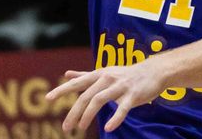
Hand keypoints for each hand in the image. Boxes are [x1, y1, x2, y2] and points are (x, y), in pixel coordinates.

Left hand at [46, 63, 165, 133]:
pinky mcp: (133, 95)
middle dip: (74, 112)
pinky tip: (107, 128)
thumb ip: (85, 75)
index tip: (48, 99)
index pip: (77, 83)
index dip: (62, 90)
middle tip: (65, 128)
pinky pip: (122, 108)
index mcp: (99, 74)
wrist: (153, 72)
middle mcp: (107, 78)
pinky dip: (115, 118)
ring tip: (80, 128)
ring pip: (100, 100)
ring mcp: (120, 86)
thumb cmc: (126, 75)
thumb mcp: (104, 73)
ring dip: (88, 115)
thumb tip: (66, 74)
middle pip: (86, 95)